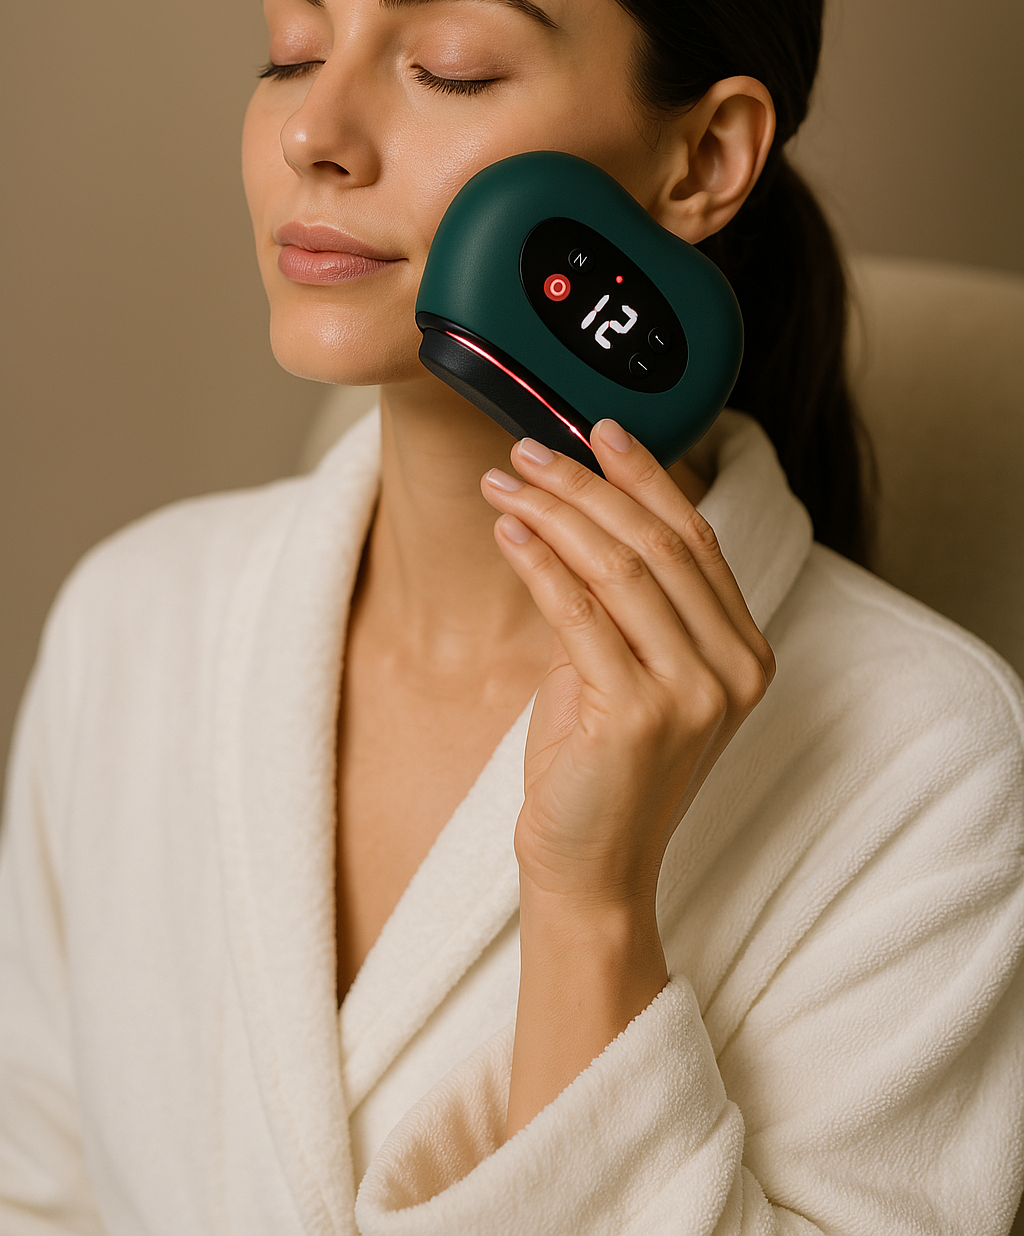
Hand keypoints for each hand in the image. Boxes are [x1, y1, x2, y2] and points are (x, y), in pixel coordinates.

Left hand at [480, 419, 775, 912]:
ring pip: (621, 568)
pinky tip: (508, 533)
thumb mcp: (624, 672)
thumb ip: (622, 603)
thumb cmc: (601, 771)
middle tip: (528, 451)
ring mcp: (695, 694)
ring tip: (504, 482)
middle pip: (659, 543)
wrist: (592, 873)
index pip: (697, 539)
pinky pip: (581, 614)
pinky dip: (539, 564)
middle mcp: (734, 669)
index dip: (647, 476)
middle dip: (587, 485)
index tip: (600, 429)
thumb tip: (575, 513)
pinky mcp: (640, 716)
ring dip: (555, 513)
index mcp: (745, 653)